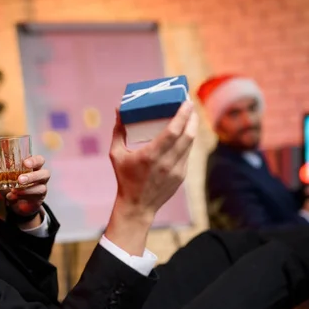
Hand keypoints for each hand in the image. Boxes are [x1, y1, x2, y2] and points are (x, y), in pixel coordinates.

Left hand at [0, 155, 49, 217]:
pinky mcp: (39, 199)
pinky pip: (35, 197)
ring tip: (14, 190)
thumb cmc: (12, 185)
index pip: (39, 160)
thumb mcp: (2, 178)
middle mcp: (40, 176)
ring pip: (41, 187)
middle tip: (19, 179)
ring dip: (27, 189)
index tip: (25, 163)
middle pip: (45, 173)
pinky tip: (12, 197)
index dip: (34, 161)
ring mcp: (41, 188)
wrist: (16, 203)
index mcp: (33, 167)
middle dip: (33, 176)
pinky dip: (23, 197)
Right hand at [105, 101, 197, 255]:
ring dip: (192, 127)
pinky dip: (187, 141)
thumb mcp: (116, 154)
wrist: (137, 206)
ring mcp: (176, 170)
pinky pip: (187, 153)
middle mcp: (166, 163)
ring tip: (190, 115)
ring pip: (190, 144)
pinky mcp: (182, 176)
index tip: (187, 102)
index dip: (183, 115)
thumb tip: (119, 109)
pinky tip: (185, 133)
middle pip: (188, 135)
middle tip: (190, 104)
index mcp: (150, 155)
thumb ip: (118, 131)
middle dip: (192, 117)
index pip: (173, 131)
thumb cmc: (125, 178)